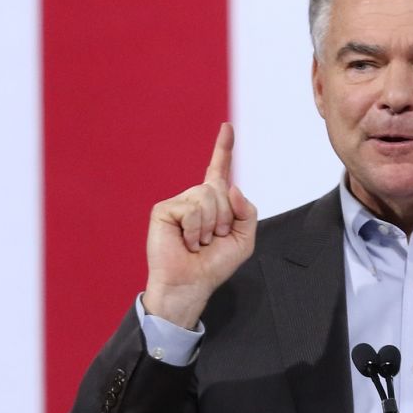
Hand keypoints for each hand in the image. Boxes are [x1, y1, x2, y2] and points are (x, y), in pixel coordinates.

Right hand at [142, 123, 256, 326]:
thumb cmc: (214, 265)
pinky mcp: (164, 210)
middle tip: (212, 240)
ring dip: (210, 225)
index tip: (227, 128)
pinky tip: (186, 242)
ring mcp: (179, 203)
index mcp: (214, 204)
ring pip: (207, 196)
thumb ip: (248, 212)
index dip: (223, 149)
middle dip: (225, 218)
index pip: (219, 171)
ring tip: (198, 242)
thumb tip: (232, 187)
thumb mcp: (244, 240)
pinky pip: (192, 208)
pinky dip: (195, 229)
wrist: (191, 284)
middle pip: (220, 189)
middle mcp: (195, 199)